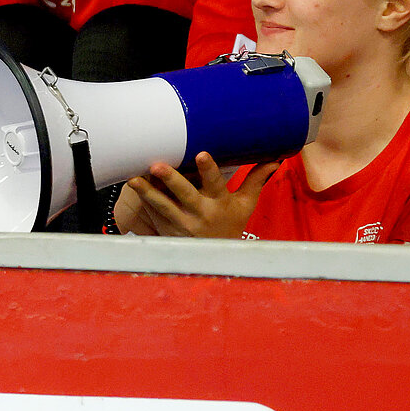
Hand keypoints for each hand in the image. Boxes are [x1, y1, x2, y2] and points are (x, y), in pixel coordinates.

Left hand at [122, 152, 275, 238]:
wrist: (214, 256)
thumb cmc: (229, 224)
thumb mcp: (245, 205)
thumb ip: (256, 181)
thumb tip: (276, 160)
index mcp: (220, 203)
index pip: (215, 184)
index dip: (208, 169)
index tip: (200, 154)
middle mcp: (200, 213)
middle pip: (184, 194)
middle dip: (171, 180)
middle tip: (157, 165)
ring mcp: (181, 223)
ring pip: (162, 205)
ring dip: (147, 192)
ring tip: (134, 179)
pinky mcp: (166, 229)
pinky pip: (153, 213)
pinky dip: (143, 200)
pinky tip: (133, 185)